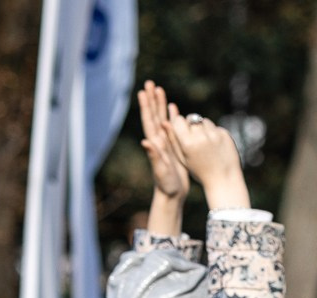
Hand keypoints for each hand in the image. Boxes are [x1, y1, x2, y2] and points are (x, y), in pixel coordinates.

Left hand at [138, 83, 188, 201]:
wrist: (173, 194)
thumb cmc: (166, 185)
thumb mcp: (160, 171)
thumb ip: (154, 156)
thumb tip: (145, 142)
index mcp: (155, 144)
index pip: (149, 121)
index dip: (146, 106)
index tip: (143, 92)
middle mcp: (158, 141)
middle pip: (154, 115)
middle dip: (152, 100)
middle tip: (150, 83)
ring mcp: (165, 143)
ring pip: (162, 119)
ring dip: (160, 105)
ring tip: (160, 89)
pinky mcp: (173, 147)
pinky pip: (172, 128)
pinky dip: (172, 116)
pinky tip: (173, 108)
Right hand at [171, 112, 248, 211]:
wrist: (223, 180)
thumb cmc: (199, 171)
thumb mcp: (183, 158)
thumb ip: (173, 140)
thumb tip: (164, 122)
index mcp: (188, 143)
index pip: (179, 120)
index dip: (179, 125)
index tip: (182, 132)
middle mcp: (201, 136)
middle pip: (191, 118)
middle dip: (191, 125)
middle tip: (194, 139)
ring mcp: (214, 134)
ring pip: (203, 120)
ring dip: (202, 128)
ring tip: (205, 143)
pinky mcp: (225, 134)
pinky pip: (215, 127)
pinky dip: (213, 133)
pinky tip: (215, 146)